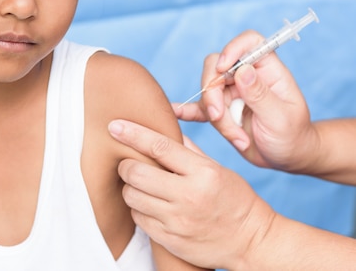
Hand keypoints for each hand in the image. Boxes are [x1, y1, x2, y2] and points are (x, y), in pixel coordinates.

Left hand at [109, 120, 275, 269]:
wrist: (252, 242)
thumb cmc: (235, 199)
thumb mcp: (218, 169)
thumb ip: (188, 150)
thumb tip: (163, 127)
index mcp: (203, 173)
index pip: (159, 147)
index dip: (133, 134)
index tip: (115, 125)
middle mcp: (189, 196)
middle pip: (136, 173)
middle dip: (126, 165)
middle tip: (128, 164)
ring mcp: (178, 221)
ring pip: (132, 196)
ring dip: (130, 188)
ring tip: (141, 186)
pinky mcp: (170, 240)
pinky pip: (138, 219)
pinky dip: (138, 209)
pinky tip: (149, 205)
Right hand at [175, 30, 317, 172]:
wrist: (286, 157)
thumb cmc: (292, 136)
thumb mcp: (281, 118)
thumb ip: (260, 95)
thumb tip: (242, 69)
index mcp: (268, 70)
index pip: (250, 43)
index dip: (233, 49)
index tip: (222, 68)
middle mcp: (246, 76)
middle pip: (216, 68)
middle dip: (213, 93)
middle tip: (219, 117)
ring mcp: (231, 93)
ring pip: (208, 94)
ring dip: (216, 118)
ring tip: (237, 138)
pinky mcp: (220, 111)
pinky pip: (199, 108)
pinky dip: (187, 110)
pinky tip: (175, 112)